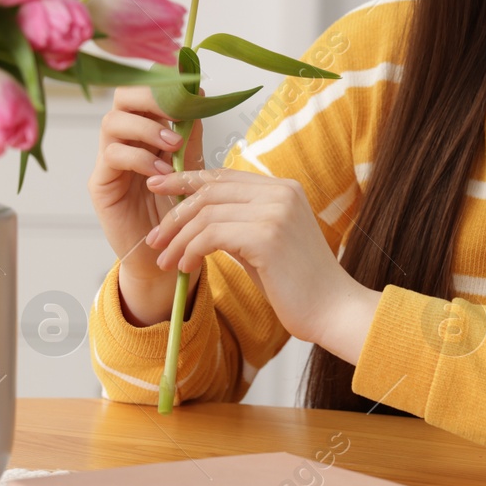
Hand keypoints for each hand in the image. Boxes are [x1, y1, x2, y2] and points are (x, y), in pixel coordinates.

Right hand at [87, 85, 204, 326]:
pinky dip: (139, 158)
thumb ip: (190, 136)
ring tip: (172, 145)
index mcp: (146, 130)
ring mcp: (108, 160)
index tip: (192, 89)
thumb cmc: (176, 212)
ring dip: (147, 128)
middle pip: (121, 96)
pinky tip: (160, 173)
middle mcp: (124, 140)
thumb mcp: (190, 168)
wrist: (164, 256)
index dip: (163, 84)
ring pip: (113, 121)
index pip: (144, 91)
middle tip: (177, 113)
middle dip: (150, 97)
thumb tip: (199, 97)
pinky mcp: (100, 183)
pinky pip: (112, 155)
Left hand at [142, 167, 379, 361]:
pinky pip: (212, 235)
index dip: (186, 179)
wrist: (332, 310)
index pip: (224, 175)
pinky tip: (185, 267)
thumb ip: (239, 223)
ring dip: (178, 238)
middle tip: (153, 238)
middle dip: (175, 213)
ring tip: (164, 260)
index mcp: (283, 188)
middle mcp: (280, 192)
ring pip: (206, 213)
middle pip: (210, 191)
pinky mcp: (267, 235)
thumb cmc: (298, 284)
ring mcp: (275, 211)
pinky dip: (191, 250)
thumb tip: (198, 218)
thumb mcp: (265, 243)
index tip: (157, 187)